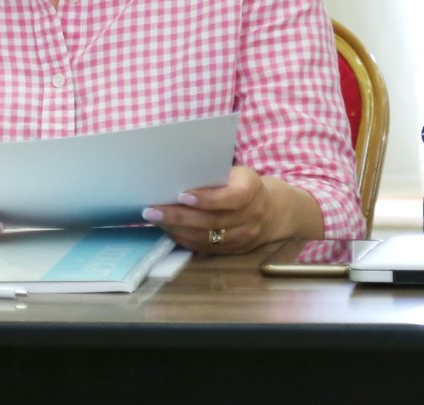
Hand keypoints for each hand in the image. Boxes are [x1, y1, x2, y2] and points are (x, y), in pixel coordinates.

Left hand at [144, 165, 278, 253]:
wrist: (272, 212)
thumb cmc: (243, 184)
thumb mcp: (236, 173)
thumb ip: (214, 175)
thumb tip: (175, 172)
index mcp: (252, 190)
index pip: (232, 197)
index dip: (207, 198)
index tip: (181, 195)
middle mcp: (251, 217)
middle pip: (212, 221)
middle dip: (179, 216)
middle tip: (151, 211)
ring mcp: (243, 237)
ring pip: (206, 237)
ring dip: (176, 229)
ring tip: (154, 220)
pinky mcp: (233, 251)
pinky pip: (205, 248)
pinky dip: (183, 239)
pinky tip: (167, 229)